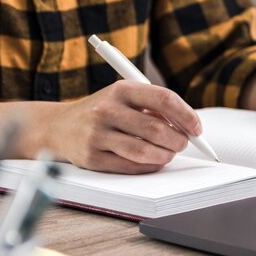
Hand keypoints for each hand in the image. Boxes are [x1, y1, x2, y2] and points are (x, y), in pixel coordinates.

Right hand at [46, 81, 200, 173]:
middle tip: (183, 144)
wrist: (58, 126)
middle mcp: (107, 109)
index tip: (197, 128)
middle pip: (157, 128)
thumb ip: (153, 107)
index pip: (164, 99)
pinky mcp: (91, 157)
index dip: (186, 115)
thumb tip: (188, 126)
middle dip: (178, 140)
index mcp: (121, 89)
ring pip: (144, 151)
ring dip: (165, 155)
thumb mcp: (123, 98)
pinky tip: (153, 162)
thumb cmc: (102, 112)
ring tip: (169, 154)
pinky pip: (129, 166)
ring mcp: (97, 134)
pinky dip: (148, 166)